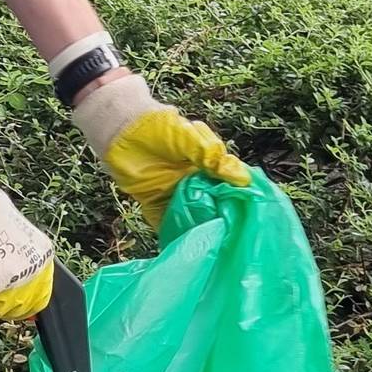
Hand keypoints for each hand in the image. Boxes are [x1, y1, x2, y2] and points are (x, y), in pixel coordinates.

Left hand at [70, 72, 248, 224]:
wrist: (121, 129)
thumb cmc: (158, 127)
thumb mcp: (189, 137)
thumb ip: (211, 155)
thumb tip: (242, 178)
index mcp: (206, 164)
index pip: (228, 183)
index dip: (237, 195)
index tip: (250, 209)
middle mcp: (194, 182)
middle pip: (212, 203)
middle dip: (220, 216)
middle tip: (231, 230)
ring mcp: (175, 194)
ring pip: (192, 215)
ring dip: (200, 227)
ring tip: (211, 240)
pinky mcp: (157, 204)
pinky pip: (168, 223)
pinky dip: (175, 234)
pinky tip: (184, 244)